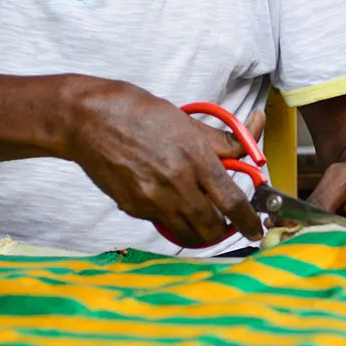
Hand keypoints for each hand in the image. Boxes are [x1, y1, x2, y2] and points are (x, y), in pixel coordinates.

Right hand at [64, 82, 264, 245]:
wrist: (89, 120)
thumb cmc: (138, 113)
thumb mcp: (187, 121)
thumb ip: (223, 139)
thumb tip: (255, 129)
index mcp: (195, 157)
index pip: (232, 201)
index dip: (249, 221)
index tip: (255, 228)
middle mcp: (176, 183)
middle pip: (212, 226)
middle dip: (225, 230)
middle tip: (227, 223)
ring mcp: (152, 199)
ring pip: (188, 233)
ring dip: (200, 231)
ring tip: (202, 219)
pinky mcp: (134, 207)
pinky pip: (161, 222)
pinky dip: (172, 219)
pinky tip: (170, 202)